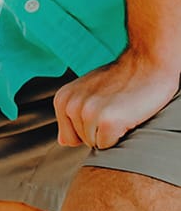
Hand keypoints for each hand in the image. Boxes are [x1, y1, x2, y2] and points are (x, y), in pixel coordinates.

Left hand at [54, 54, 180, 150]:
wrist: (146, 64)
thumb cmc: (120, 80)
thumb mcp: (87, 93)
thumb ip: (72, 115)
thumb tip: (63, 142)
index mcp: (63, 99)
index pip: (70, 136)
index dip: (90, 129)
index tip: (103, 110)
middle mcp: (71, 105)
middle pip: (83, 141)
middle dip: (100, 131)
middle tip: (115, 109)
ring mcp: (88, 112)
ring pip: (96, 144)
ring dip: (111, 133)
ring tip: (120, 111)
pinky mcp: (107, 121)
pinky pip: (108, 145)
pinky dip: (121, 137)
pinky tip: (126, 117)